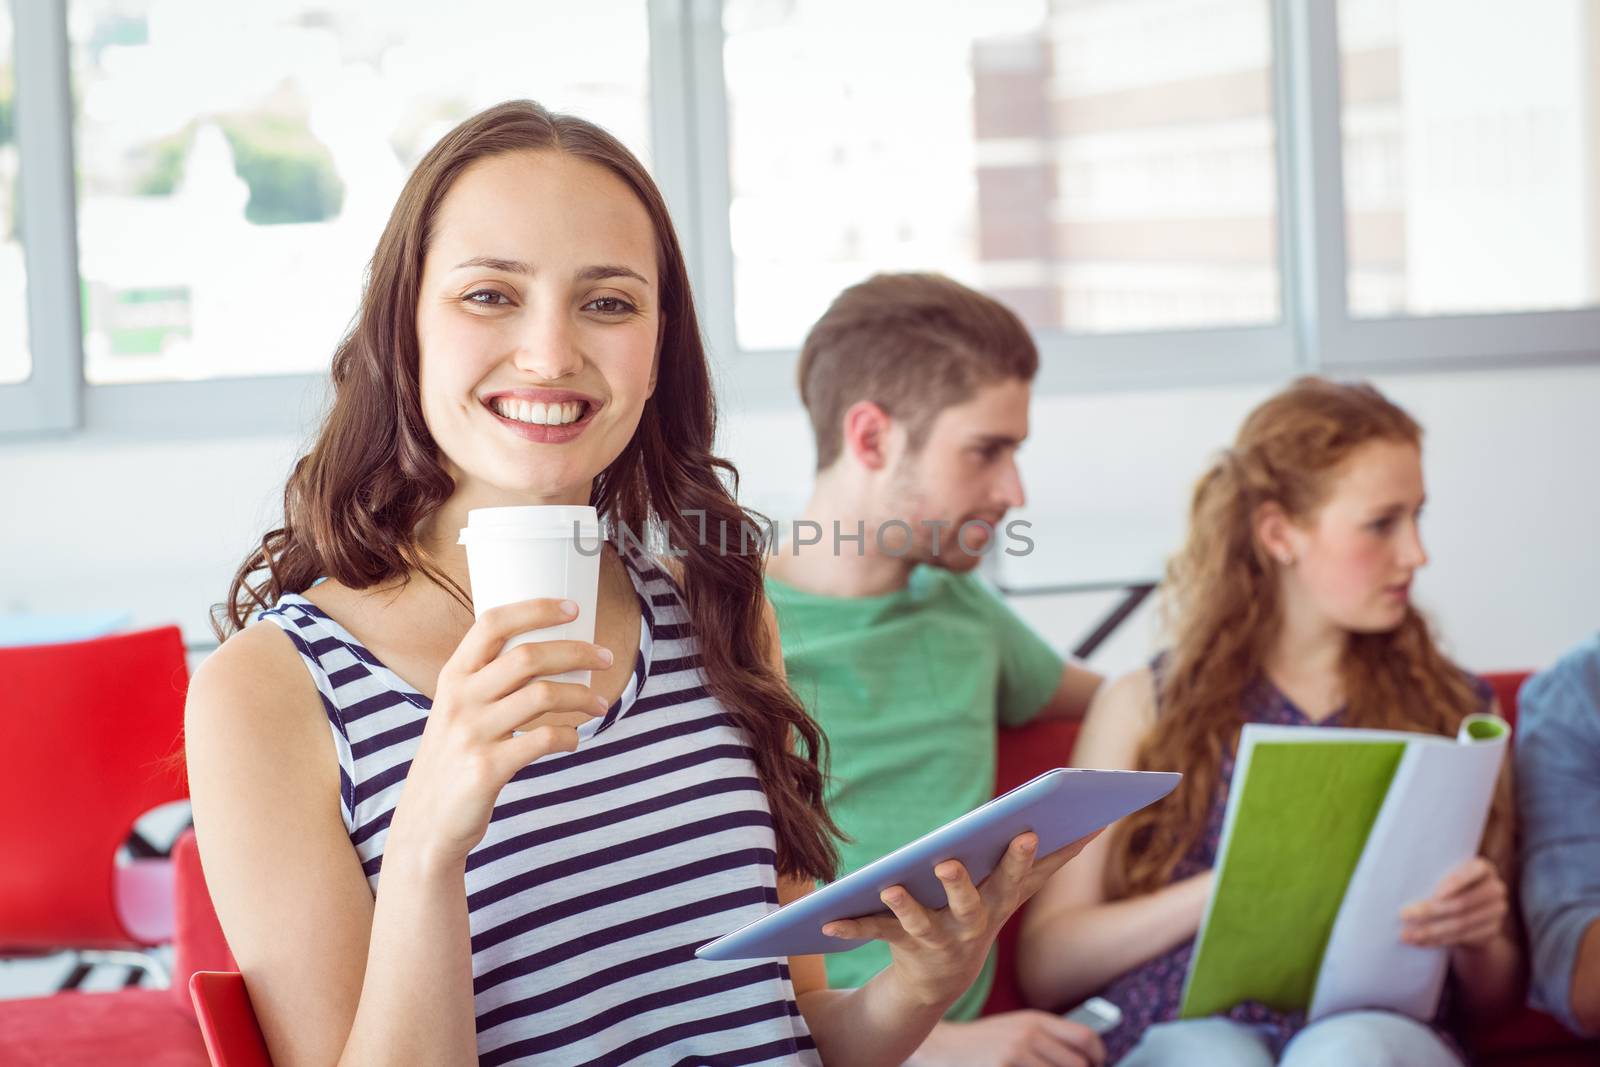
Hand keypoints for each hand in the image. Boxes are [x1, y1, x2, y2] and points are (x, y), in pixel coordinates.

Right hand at [389, 599, 611, 866]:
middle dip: (576, 652)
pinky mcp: (487, 769)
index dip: (535, 609)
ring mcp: (471, 734)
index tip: (573, 608)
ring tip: (600, 704)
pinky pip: (543, 739)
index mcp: (453, 677)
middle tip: (605, 658)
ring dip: (582, 697)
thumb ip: (487, 683)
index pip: (492, 624)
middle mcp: (459, 699)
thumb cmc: (452, 760)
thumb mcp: (456, 712)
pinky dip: (569, 737)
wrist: (425, 824)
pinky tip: (574, 741)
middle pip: (527, 655)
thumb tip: (548, 652)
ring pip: (543, 695)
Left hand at [822, 831, 1098, 1009]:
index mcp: (997, 902)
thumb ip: (1051, 860)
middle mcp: (968, 924)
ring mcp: (933, 938)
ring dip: (905, 905)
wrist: (939, 979)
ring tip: (892, 886)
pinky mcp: (899, 945)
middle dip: (961, 884)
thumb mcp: (1013, 890)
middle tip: (949, 862)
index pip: (1016, 877)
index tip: (1029, 830)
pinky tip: (823, 918)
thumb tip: (1098, 824)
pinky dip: (848, 925)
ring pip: (919, 921)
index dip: (1025, 857)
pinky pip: (871, 932)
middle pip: (968, 903)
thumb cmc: (980, 912)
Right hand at [912, 1013, 1105, 1066]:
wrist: (941, 1047)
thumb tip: (1085, 1056)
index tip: (1097, 1065)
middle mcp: (1028, 1035)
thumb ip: (1047, 1037)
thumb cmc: (982, 1043)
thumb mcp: (1016, 1028)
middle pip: (1078, 1065)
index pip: (1086, 1038)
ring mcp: (1015, 1056)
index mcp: (1035, 1020)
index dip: (1099, 1057)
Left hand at [1399, 857, 1508, 950]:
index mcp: (1484, 868)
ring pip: (1460, 923)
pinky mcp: (1491, 931)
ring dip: (1430, 930)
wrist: (1471, 911)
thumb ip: (1433, 873)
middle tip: (1404, 914)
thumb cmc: (1447, 884)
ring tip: (1407, 934)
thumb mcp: (1443, 874)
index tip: (1435, 893)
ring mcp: (1497, 911)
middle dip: (1430, 910)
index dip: (1456, 882)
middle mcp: (1496, 888)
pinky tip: (1420, 942)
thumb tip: (1396, 873)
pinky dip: (1438, 940)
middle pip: (1462, 902)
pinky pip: (1462, 938)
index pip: (1474, 871)